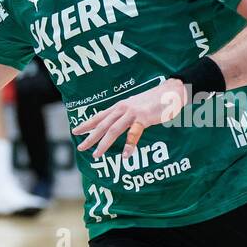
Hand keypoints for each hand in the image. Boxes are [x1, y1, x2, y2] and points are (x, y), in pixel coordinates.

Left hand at [72, 78, 186, 159]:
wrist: (171, 91)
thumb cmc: (155, 101)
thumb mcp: (136, 106)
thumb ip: (127, 115)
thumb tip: (120, 124)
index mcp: (119, 106)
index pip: (99, 116)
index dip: (87, 124)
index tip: (76, 131)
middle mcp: (122, 108)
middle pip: (102, 125)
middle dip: (90, 137)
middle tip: (81, 148)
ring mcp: (132, 113)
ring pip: (113, 130)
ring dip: (104, 143)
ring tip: (96, 154)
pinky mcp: (143, 118)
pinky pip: (134, 133)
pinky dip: (129, 145)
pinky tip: (125, 155)